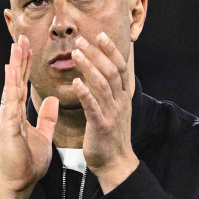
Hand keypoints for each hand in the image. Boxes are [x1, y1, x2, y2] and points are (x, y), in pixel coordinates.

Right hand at [0, 35, 58, 198]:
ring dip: (14, 65)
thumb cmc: (27, 163)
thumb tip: (51, 100)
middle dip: (19, 58)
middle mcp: (9, 112)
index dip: (25, 65)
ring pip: (11, 86)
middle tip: (21, 36)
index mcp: (17, 113)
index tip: (28, 46)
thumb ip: (46, 117)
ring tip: (17, 45)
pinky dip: (10, 85)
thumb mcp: (42, 134)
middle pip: (14, 79)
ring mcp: (6, 118)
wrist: (18, 183)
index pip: (22, 83)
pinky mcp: (7, 126)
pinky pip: (10, 102)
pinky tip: (12, 70)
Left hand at [71, 33, 138, 192]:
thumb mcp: (113, 110)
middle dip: (96, 53)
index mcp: (122, 96)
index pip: (119, 67)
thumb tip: (101, 74)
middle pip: (110, 71)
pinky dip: (85, 93)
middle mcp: (119, 101)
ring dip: (89, 67)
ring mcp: (112, 113)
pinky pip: (93, 106)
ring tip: (76, 53)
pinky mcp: (101, 126)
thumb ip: (108, 92)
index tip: (100, 35)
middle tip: (81, 39)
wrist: (115, 163)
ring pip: (102, 84)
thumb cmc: (109, 136)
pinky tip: (76, 82)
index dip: (110, 50)